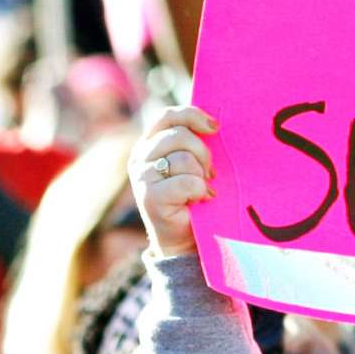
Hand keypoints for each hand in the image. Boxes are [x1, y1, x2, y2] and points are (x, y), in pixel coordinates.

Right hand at [131, 104, 217, 257]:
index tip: (215, 127)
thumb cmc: (191, 197)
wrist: (182, 237)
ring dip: (202, 175)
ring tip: (202, 188)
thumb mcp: (190, 163)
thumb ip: (192, 142)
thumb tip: (214, 124)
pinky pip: (187, 182)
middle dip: (203, 153)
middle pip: (180, 136)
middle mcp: (139, 158)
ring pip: (185, 159)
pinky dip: (200, 190)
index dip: (193, 116)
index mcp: (148, 144)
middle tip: (209, 172)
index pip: (168, 116)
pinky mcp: (150, 197)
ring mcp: (142, 177)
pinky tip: (200, 199)